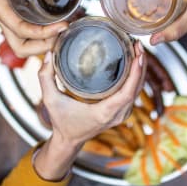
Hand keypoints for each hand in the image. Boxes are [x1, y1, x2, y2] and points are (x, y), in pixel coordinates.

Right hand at [34, 42, 145, 179]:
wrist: (68, 140)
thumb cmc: (61, 120)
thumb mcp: (50, 100)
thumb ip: (45, 78)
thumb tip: (48, 54)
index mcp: (104, 112)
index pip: (127, 92)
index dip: (136, 74)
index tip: (138, 56)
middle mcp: (117, 115)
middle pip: (136, 89)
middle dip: (141, 66)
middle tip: (137, 44)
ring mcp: (121, 115)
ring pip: (138, 90)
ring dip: (140, 70)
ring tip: (137, 48)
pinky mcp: (121, 112)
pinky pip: (133, 93)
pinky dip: (136, 77)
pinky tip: (134, 61)